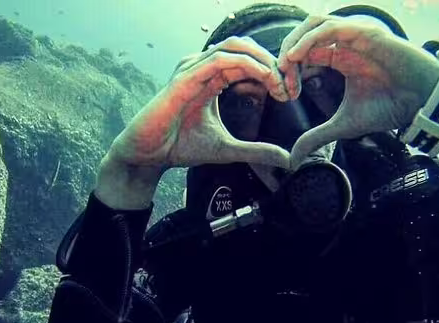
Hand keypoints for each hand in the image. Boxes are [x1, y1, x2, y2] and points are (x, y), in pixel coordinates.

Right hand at [105, 37, 291, 172]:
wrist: (149, 154)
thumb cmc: (179, 147)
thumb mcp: (227, 149)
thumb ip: (256, 151)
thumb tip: (287, 159)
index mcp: (212, 78)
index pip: (248, 61)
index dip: (272, 72)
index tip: (289, 94)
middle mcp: (202, 67)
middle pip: (244, 47)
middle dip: (271, 62)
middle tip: (289, 83)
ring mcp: (192, 68)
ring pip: (235, 46)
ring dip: (262, 60)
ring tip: (279, 80)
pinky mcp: (185, 77)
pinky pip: (220, 59)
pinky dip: (246, 63)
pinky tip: (263, 75)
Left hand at [276, 15, 438, 165]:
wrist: (422, 103)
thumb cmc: (389, 107)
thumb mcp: (343, 125)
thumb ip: (317, 137)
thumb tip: (293, 158)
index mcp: (338, 57)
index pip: (303, 54)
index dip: (288, 72)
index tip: (284, 95)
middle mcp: (344, 43)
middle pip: (303, 35)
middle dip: (286, 55)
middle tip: (279, 80)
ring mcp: (355, 35)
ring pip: (314, 24)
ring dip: (294, 42)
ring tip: (284, 64)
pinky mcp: (365, 33)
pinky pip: (331, 28)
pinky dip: (309, 39)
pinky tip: (296, 57)